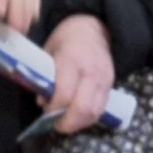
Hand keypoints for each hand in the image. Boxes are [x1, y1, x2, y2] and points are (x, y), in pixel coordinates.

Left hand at [44, 14, 114, 133]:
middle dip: (68, 122)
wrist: (93, 28)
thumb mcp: (49, 50)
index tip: (44, 110)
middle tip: (56, 124)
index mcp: (72, 60)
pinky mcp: (111, 85)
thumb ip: (44, 75)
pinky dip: (88, 118)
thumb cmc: (66, 39)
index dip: (53, 108)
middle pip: (83, 108)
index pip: (64, 94)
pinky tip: (78, 117)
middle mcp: (91, 71)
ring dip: (79, 124)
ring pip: (94, 112)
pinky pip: (101, 108)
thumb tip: (42, 101)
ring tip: (66, 122)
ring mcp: (103, 79)